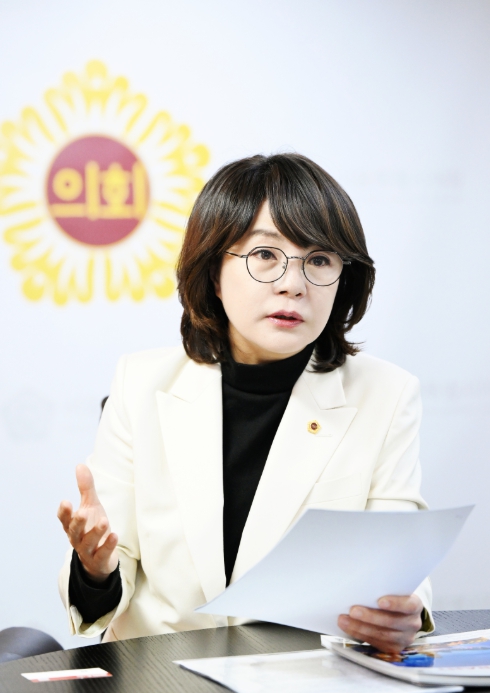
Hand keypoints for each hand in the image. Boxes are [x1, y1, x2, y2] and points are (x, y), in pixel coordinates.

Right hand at [57, 464, 118, 581]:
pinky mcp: (100, 560)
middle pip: (74, 531)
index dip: (64, 512)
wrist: (99, 558)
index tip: (65, 502)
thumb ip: (86, 488)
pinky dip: (108, 546)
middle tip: (82, 512)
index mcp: (73, 525)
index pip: (64, 519)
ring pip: (88, 543)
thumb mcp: (91, 506)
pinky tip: (115, 536)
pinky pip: (103, 554)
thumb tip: (80, 465)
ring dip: (96, 532)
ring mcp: (88, 551)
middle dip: (78, 522)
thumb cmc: (92, 527)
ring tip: (104, 521)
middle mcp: (77, 538)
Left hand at [338, 594, 422, 653]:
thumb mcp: (391, 589)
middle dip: (370, 617)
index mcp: (415, 605)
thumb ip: (382, 588)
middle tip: (353, 610)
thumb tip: (360, 583)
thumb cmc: (391, 595)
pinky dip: (360, 634)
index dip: (396, 604)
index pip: (409, 605)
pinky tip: (348, 627)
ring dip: (360, 627)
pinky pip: (376, 643)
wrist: (398, 611)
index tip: (380, 601)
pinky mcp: (393, 647)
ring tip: (344, 619)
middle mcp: (412, 623)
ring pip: (382, 635)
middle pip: (392, 622)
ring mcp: (404, 638)